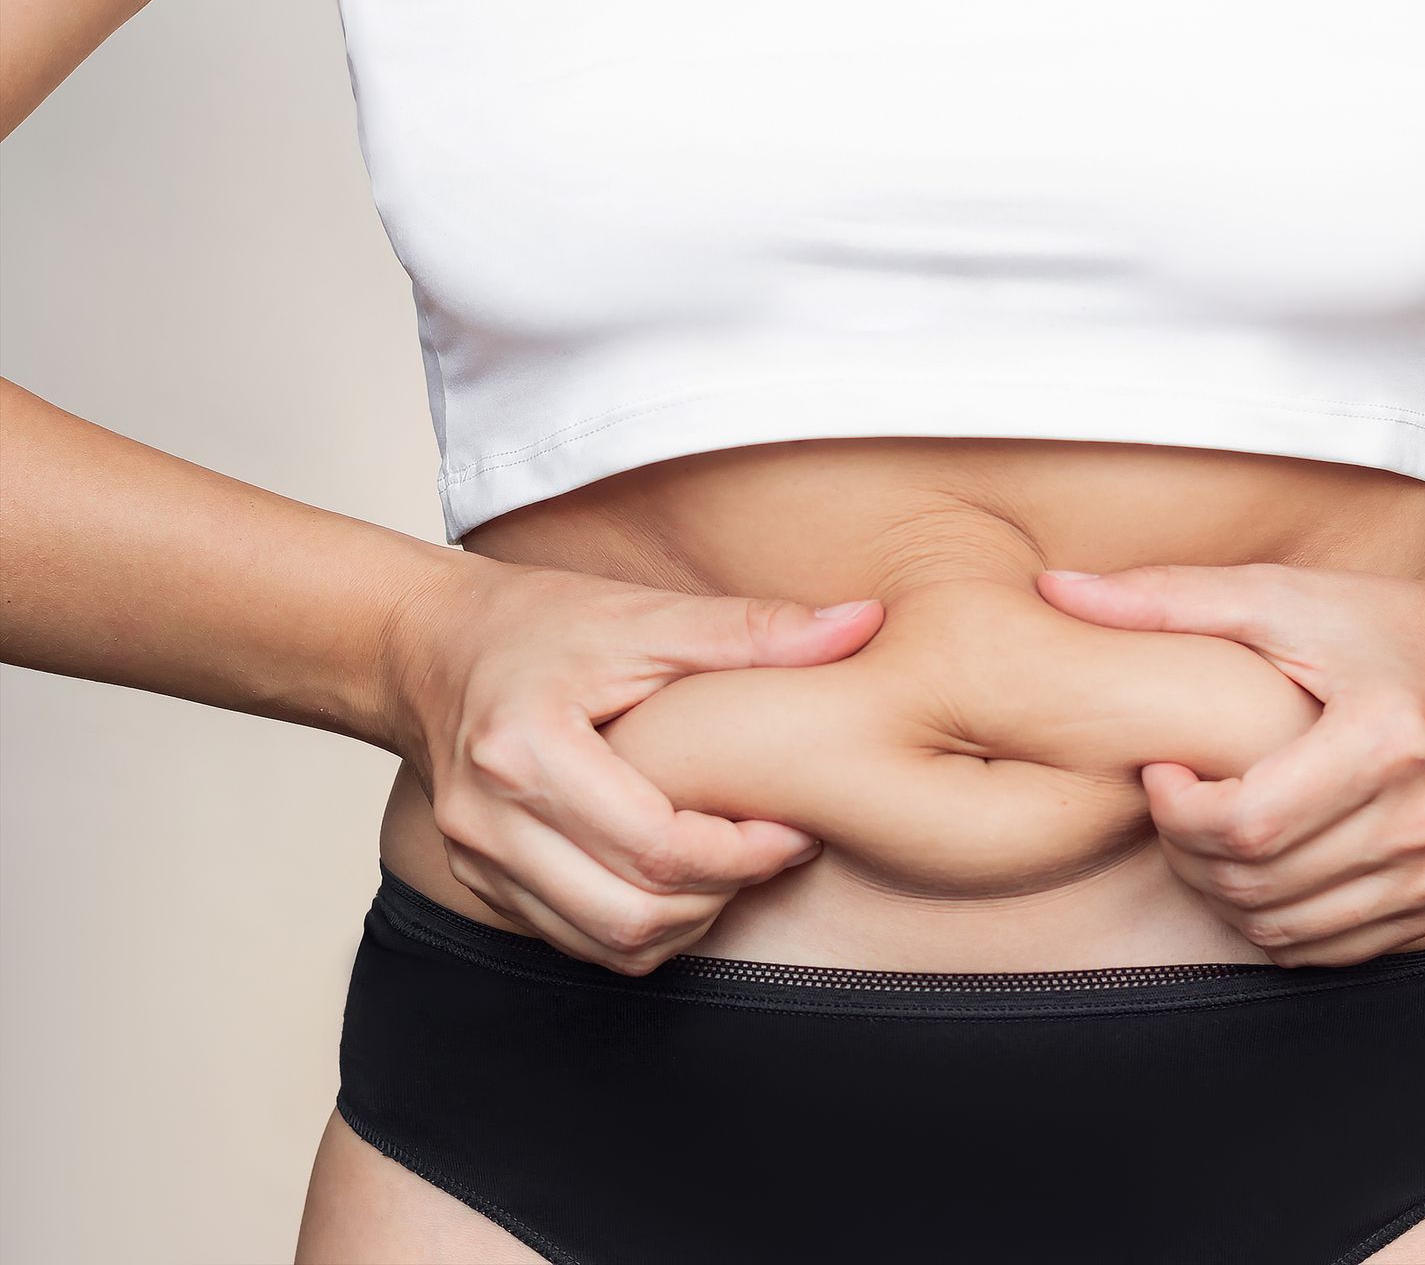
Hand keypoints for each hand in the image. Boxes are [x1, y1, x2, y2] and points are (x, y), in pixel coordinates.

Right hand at [379, 558, 882, 973]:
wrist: (427, 649)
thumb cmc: (538, 625)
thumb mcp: (644, 615)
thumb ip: (753, 628)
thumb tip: (862, 623)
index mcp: (527, 748)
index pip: (655, 848)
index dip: (742, 854)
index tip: (792, 828)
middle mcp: (490, 817)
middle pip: (631, 912)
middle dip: (723, 895)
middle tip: (771, 849)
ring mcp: (476, 860)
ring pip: (607, 943)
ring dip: (686, 921)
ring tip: (727, 863)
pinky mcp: (479, 884)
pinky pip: (577, 942)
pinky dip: (639, 927)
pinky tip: (676, 878)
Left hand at [1037, 563, 1424, 965]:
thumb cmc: (1384, 628)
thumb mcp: (1279, 597)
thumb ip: (1167, 598)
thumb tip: (1056, 590)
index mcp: (1387, 740)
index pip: (1248, 825)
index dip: (1179, 812)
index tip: (1164, 770)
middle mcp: (1422, 819)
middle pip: (1258, 883)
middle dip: (1187, 851)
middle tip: (1177, 801)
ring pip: (1282, 929)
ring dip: (1220, 891)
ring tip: (1211, 828)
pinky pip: (1323, 951)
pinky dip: (1271, 921)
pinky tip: (1257, 864)